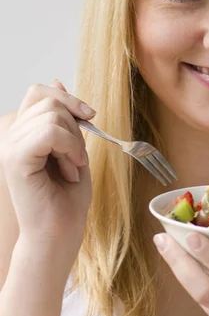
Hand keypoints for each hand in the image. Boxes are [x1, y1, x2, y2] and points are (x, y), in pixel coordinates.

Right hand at [0, 80, 94, 260]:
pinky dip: (70, 148)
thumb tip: (56, 80)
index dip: (66, 98)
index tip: (90, 116)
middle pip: (48, 101)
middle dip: (75, 125)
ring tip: (72, 169)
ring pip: (51, 116)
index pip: (39, 92)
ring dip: (74, 142)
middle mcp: (12, 137)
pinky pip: (49, 133)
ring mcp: (10, 147)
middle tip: (77, 158)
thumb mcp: (73, 149)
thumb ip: (65, 119)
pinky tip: (72, 169)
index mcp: (24, 133)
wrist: (60, 236)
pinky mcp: (15, 160)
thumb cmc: (67, 200)